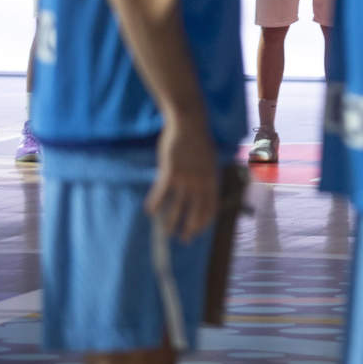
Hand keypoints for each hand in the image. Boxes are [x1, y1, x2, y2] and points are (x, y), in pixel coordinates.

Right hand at [145, 113, 217, 241]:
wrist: (190, 124)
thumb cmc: (198, 141)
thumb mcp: (209, 160)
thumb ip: (205, 176)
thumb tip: (201, 190)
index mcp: (212, 179)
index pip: (211, 207)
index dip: (204, 222)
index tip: (198, 231)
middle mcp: (201, 182)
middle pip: (196, 211)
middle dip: (190, 228)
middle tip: (184, 240)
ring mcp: (186, 178)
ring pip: (177, 207)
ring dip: (171, 222)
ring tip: (166, 232)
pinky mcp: (171, 173)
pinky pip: (161, 194)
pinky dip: (155, 204)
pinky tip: (150, 212)